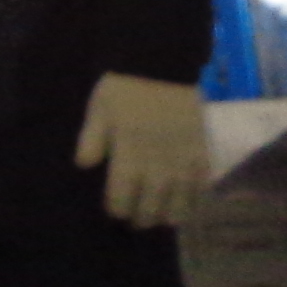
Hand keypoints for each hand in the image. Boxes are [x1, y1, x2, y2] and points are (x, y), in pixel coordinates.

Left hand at [73, 70, 210, 227]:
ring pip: (178, 207)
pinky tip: (186, 203)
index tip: (115, 210)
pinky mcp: (202, 155)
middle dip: (141, 219)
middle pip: (150, 209)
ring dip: (168, 216)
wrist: (164, 66)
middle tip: (136, 220)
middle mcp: (157, 166)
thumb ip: (91, 139)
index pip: (121, 200)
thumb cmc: (125, 88)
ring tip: (160, 216)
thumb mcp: (98, 110)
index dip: (116, 210)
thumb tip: (84, 166)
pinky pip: (201, 189)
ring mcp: (183, 163)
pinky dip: (193, 201)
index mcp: (128, 156)